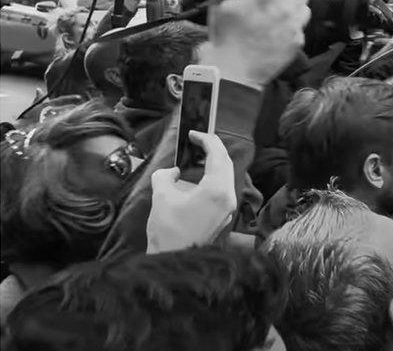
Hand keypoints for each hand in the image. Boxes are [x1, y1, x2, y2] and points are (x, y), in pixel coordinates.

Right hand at [147, 131, 235, 253]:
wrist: (174, 261)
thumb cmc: (168, 229)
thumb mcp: (161, 196)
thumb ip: (166, 176)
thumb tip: (173, 172)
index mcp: (217, 189)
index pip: (218, 155)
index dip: (206, 140)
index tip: (193, 134)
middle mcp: (228, 197)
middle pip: (226, 164)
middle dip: (213, 150)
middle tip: (197, 142)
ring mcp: (228, 208)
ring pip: (226, 178)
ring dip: (213, 165)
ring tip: (196, 157)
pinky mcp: (223, 217)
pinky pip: (222, 190)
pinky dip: (213, 179)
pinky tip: (198, 179)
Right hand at [202, 0, 310, 88]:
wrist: (234, 71)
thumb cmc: (225, 37)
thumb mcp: (220, 4)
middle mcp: (284, 8)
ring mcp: (294, 26)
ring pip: (305, 5)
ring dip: (295, 4)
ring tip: (279, 10)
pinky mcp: (298, 41)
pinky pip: (302, 25)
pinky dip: (294, 23)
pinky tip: (279, 28)